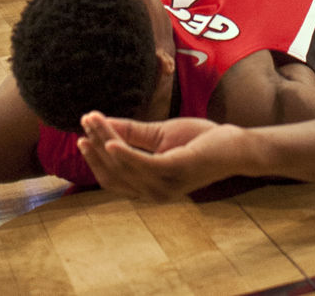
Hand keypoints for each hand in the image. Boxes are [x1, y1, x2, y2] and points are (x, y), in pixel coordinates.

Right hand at [77, 111, 244, 200]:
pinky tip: (110, 141)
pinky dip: (124, 154)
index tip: (80, 134)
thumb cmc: (199, 141)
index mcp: (149, 187)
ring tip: (92, 121)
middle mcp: (154, 192)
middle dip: (95, 148)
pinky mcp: (176, 171)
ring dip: (105, 141)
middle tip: (82, 123)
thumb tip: (104, 125)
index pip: (113, 177)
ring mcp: (165, 185)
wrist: (234, 145)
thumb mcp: (159, 135)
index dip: (94, 158)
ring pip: (124, 166)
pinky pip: (143, 164)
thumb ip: (132, 134)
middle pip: (114, 173)